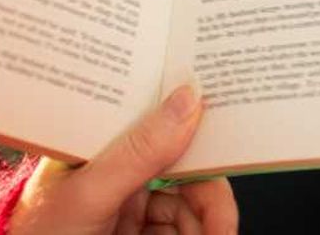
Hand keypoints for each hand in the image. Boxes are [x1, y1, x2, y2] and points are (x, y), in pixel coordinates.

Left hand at [10, 86, 237, 234]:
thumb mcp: (88, 195)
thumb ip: (139, 151)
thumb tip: (187, 98)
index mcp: (97, 147)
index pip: (156, 121)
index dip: (197, 125)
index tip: (231, 137)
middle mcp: (117, 174)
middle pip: (187, 171)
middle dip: (210, 198)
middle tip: (223, 228)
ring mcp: (130, 209)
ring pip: (193, 206)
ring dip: (208, 224)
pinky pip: (185, 230)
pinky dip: (200, 234)